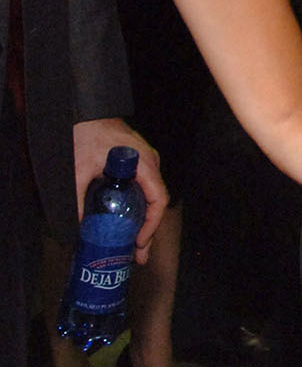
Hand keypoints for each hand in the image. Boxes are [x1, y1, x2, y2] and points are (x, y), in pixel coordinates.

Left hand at [73, 118, 167, 262]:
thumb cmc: (87, 135)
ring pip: (151, 196)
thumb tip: (79, 228)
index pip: (158, 199)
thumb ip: (79, 198)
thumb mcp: (79, 170)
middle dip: (149, 230)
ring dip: (144, 221)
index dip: (152, 224)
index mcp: (144, 164)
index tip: (139, 243)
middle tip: (138, 256)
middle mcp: (150, 164)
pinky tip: (128, 222)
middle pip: (156, 202)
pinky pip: (144, 189)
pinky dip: (139, 208)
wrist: (87, 111)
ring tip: (134, 246)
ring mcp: (146, 163)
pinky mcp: (138, 163)